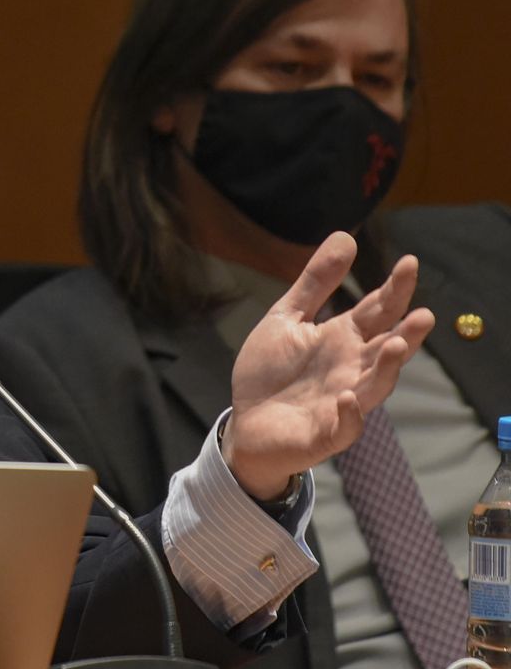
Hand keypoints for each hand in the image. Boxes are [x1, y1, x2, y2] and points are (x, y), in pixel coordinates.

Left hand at [224, 231, 434, 499]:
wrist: (247, 422)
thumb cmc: (271, 372)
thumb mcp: (287, 318)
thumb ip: (316, 283)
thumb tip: (345, 235)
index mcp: (343, 338)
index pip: (378, 310)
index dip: (394, 289)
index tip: (408, 263)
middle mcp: (351, 368)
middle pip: (386, 349)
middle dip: (407, 333)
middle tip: (423, 314)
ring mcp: (343, 402)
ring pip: (375, 386)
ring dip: (387, 368)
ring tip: (395, 345)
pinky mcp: (327, 433)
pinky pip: (345, 426)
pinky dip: (350, 414)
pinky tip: (347, 398)